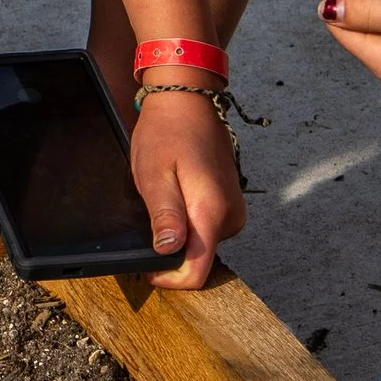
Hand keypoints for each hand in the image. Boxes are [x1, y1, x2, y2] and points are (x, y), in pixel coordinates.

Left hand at [129, 85, 244, 289]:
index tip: (147, 266)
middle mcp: (230, 217)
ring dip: (179, 235)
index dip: (168, 278)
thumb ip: (165, 215)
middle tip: (148, 221)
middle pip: (199, 261)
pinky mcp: (230, 204)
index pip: (196, 272)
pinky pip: (208, 229)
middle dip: (171, 253)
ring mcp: (234, 211)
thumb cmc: (167, 134)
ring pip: (202, 245)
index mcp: (211, 213)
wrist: (188, 102)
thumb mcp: (154, 175)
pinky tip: (175, 198)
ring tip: (161, 202)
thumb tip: (168, 251)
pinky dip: (189, 223)